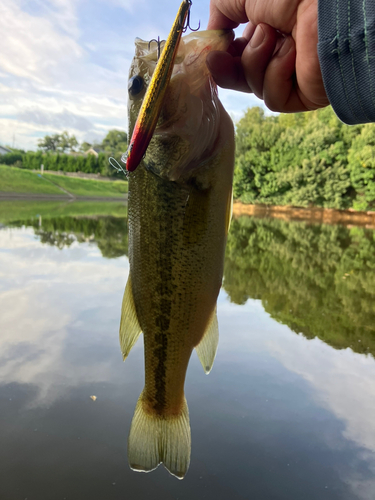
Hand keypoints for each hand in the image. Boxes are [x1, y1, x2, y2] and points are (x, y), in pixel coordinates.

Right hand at [207, 0, 328, 111]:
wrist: (322, 2)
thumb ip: (220, 14)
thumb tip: (212, 38)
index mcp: (269, 32)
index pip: (238, 56)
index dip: (222, 58)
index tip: (210, 54)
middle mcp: (280, 54)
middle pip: (242, 78)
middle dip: (227, 70)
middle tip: (216, 61)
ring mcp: (293, 76)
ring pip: (255, 88)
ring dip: (255, 62)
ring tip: (272, 36)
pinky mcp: (303, 96)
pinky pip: (273, 99)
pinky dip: (275, 75)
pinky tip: (290, 53)